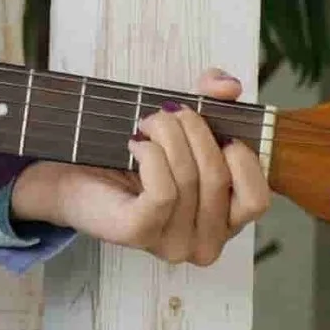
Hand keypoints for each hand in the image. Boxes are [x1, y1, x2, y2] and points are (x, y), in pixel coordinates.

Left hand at [9, 68, 270, 266]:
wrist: (71, 173)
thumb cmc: (134, 154)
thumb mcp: (183, 125)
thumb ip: (213, 102)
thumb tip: (229, 86)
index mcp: (224, 223)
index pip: (257, 200)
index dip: (243, 157)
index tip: (217, 129)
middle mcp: (204, 243)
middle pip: (219, 178)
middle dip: (194, 131)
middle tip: (166, 112)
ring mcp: (172, 244)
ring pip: (189, 179)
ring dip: (167, 135)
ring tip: (146, 121)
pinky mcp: (138, 233)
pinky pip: (163, 191)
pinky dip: (151, 155)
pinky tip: (134, 143)